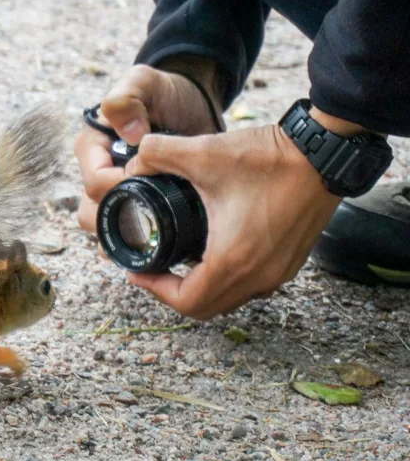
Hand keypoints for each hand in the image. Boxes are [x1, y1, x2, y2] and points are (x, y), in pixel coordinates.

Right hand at [75, 63, 222, 232]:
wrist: (192, 107)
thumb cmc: (165, 92)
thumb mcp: (145, 82)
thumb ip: (127, 98)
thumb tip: (129, 134)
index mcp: (91, 147)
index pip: (94, 182)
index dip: (119, 185)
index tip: (150, 176)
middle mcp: (96, 173)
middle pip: (90, 213)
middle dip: (119, 216)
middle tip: (155, 208)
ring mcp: (114, 191)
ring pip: (104, 229)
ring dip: (126, 234)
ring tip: (159, 227)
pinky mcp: (134, 204)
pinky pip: (126, 232)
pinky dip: (141, 238)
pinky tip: (166, 234)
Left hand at [123, 124, 341, 318]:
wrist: (326, 151)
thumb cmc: (270, 157)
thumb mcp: (203, 152)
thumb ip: (156, 154)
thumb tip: (133, 164)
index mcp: (233, 260)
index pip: (186, 302)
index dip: (154, 290)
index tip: (137, 270)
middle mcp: (259, 276)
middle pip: (206, 308)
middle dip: (173, 293)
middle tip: (153, 269)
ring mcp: (279, 272)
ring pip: (230, 299)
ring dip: (201, 288)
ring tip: (178, 262)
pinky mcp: (291, 261)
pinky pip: (251, 286)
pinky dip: (226, 279)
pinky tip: (212, 253)